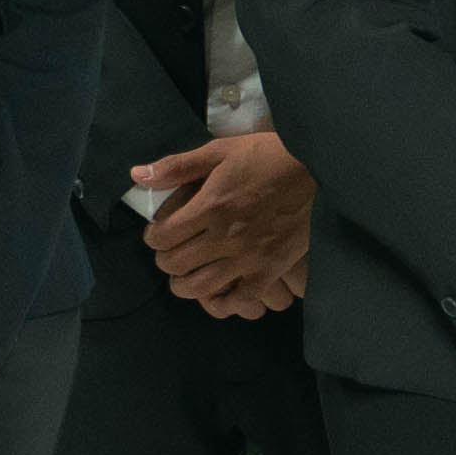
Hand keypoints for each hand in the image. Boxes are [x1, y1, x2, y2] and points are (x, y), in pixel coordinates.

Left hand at [135, 133, 315, 317]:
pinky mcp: (270, 270)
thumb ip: (178, 166)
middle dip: (165, 260)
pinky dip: (223, 303)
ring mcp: (249, 257)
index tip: (159, 233)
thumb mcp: (220, 151)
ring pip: (201, 286)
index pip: (163, 236)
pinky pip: (240, 300)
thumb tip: (136, 175)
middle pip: (177, 264)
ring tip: (186, 277)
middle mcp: (225, 236)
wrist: (319, 169)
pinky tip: (217, 295)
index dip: (153, 237)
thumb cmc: (267, 157)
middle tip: (171, 253)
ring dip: (184, 285)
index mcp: (211, 206)